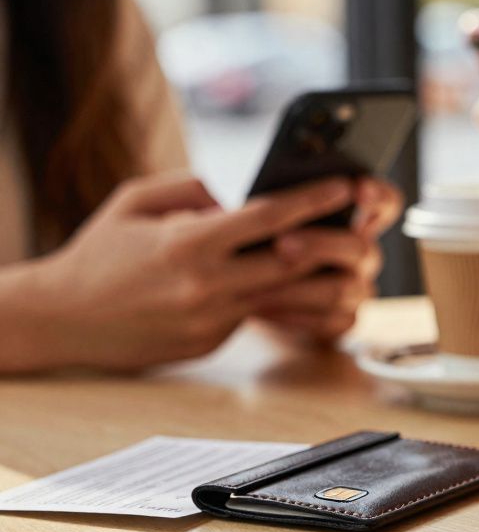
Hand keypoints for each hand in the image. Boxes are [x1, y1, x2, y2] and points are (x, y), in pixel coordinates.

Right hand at [31, 172, 354, 369]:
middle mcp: (204, 286)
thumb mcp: (135, 201)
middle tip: (365, 226)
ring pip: (287, 300)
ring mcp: (210, 321)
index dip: (312, 201)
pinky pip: (259, 317)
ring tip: (350, 263)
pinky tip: (308, 287)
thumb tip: (238, 195)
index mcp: (187, 244)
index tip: (346, 187)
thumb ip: (191, 189)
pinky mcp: (210, 344)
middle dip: (334, 244)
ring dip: (324, 282)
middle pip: (292, 264)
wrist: (60, 319)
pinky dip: (285, 301)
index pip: (267, 219)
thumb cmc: (100, 251)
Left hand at [253, 178, 402, 341]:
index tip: (357, 189)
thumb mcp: (266, 218)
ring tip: (255, 287)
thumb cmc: (259, 245)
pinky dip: (293, 316)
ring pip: (344, 289)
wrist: (245, 296)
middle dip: (320, 244)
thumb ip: (279, 201)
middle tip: (280, 243)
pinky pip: (330, 322)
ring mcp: (358, 289)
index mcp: (355, 219)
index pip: (386, 202)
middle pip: (360, 247)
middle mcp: (364, 254)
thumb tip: (266, 188)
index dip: (378, 195)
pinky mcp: (343, 321)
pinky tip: (262, 312)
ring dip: (297, 288)